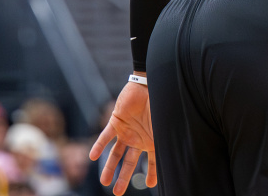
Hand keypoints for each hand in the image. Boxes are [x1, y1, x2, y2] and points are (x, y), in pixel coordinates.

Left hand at [89, 80, 156, 195]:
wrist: (150, 83)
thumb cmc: (161, 103)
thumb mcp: (165, 124)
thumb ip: (165, 138)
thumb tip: (174, 154)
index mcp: (152, 139)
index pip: (152, 160)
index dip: (151, 172)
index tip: (150, 184)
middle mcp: (138, 138)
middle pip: (129, 162)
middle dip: (123, 177)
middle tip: (118, 192)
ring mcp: (126, 131)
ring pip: (116, 154)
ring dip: (109, 167)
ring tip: (104, 182)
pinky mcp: (116, 121)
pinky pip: (105, 136)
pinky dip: (98, 146)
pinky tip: (93, 157)